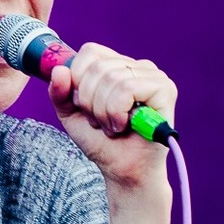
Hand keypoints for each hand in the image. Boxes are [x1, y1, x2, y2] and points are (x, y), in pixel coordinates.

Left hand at [47, 43, 177, 196]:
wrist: (123, 171)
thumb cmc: (102, 142)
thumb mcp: (70, 115)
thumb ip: (59, 92)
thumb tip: (59, 70)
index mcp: (117, 65)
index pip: (90, 52)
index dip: (78, 80)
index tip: (84, 107)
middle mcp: (137, 66)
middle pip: (97, 67)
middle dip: (90, 102)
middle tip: (101, 122)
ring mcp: (153, 76)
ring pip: (111, 78)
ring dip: (103, 112)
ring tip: (113, 127)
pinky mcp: (164, 89)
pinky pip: (127, 89)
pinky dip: (116, 113)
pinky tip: (124, 125)